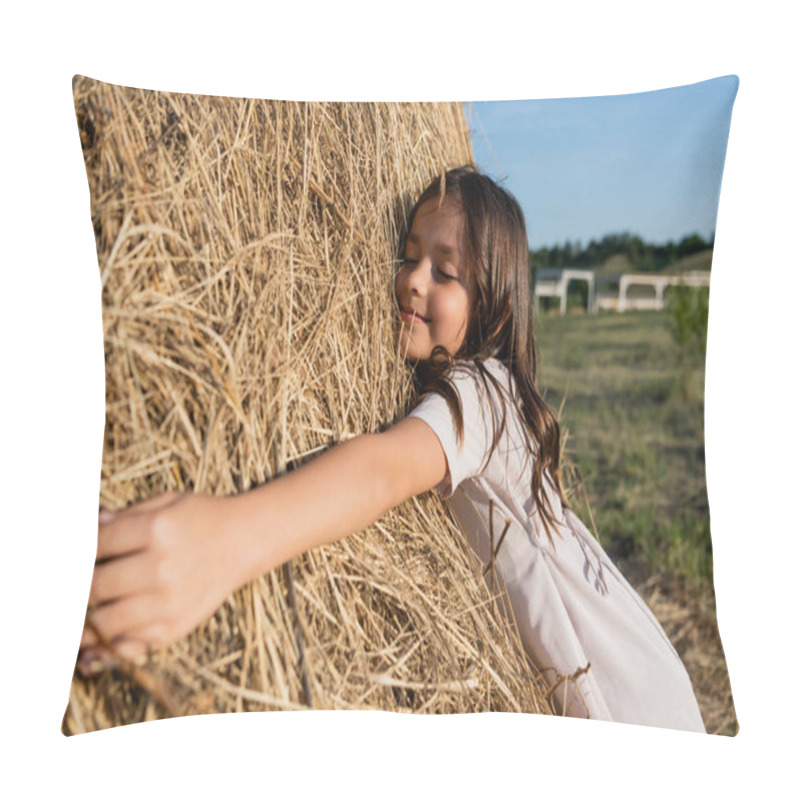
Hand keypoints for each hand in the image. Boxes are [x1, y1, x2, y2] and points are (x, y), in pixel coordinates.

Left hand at [78, 491, 235, 674]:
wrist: (244, 542)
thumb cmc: (200, 517)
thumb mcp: (166, 502)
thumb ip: (124, 516)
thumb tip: (85, 530)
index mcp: (156, 529)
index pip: (96, 545)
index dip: (73, 553)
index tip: (62, 560)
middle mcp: (161, 567)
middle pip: (95, 587)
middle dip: (74, 590)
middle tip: (60, 592)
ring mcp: (169, 600)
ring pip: (105, 622)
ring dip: (82, 624)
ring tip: (68, 622)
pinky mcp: (175, 626)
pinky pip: (130, 644)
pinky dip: (106, 647)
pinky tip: (89, 649)